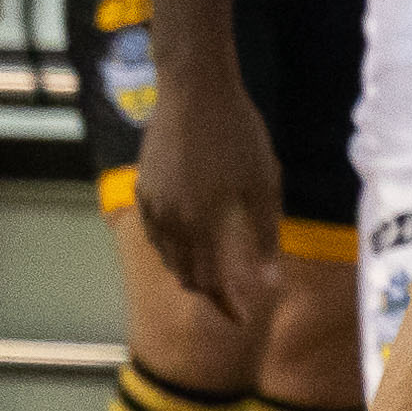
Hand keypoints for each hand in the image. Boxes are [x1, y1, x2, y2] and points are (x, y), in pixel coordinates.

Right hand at [129, 58, 293, 331]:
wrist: (194, 90)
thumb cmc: (239, 134)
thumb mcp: (263, 185)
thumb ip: (264, 237)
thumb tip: (269, 283)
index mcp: (201, 223)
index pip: (212, 282)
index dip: (228, 305)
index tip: (245, 320)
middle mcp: (170, 220)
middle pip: (186, 275)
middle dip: (210, 293)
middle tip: (234, 301)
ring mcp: (151, 204)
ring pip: (168, 257)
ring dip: (190, 273)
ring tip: (214, 277)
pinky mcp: (142, 188)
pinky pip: (157, 234)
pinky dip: (173, 250)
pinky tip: (190, 245)